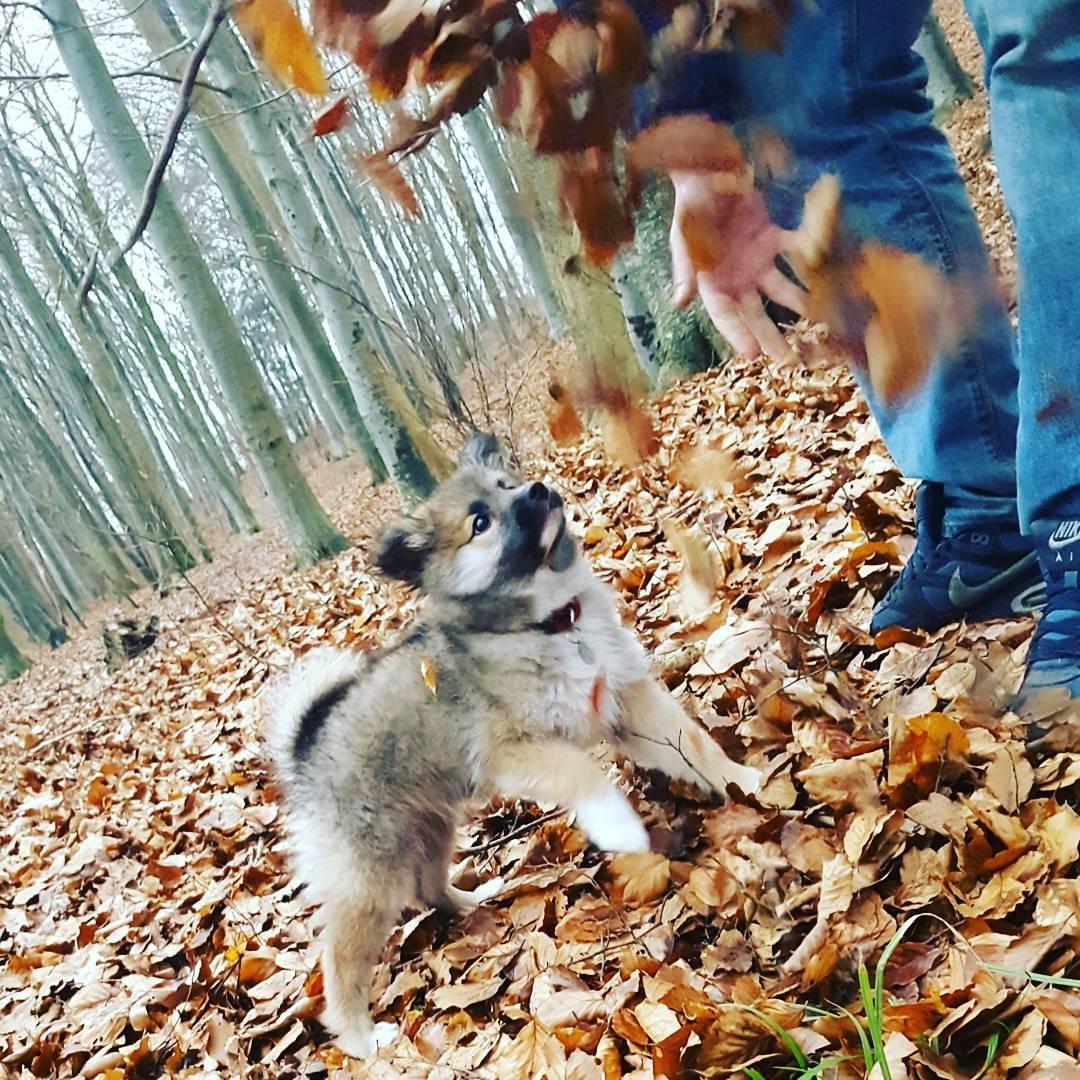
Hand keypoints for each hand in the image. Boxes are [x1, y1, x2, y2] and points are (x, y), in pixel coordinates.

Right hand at [670, 170, 806, 360]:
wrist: (709, 163)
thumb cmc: (692, 200)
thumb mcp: (685, 235)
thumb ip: (686, 269)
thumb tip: (679, 303)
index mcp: (711, 280)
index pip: (725, 315)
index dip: (737, 334)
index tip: (753, 355)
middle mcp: (735, 275)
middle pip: (754, 313)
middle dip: (771, 337)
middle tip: (789, 362)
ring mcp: (755, 258)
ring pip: (779, 290)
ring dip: (797, 307)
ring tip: (818, 328)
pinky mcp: (772, 236)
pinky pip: (793, 252)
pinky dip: (808, 261)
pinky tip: (827, 276)